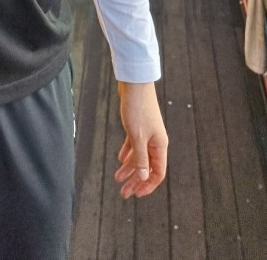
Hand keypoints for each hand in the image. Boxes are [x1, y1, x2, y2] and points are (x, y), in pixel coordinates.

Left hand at [114, 81, 167, 197]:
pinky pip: (133, 145)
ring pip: (139, 157)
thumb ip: (141, 158)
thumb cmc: (138, 108)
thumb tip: (144, 178)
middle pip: (147, 167)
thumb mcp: (137, 137)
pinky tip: (119, 159)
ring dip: (129, 169)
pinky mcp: (137, 126)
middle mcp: (155, 141)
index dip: (148, 185)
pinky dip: (127, 153)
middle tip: (124, 193)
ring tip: (118, 179)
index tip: (136, 194)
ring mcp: (147, 134)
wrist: (134, 84)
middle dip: (135, 181)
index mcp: (159, 145)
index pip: (157, 173)